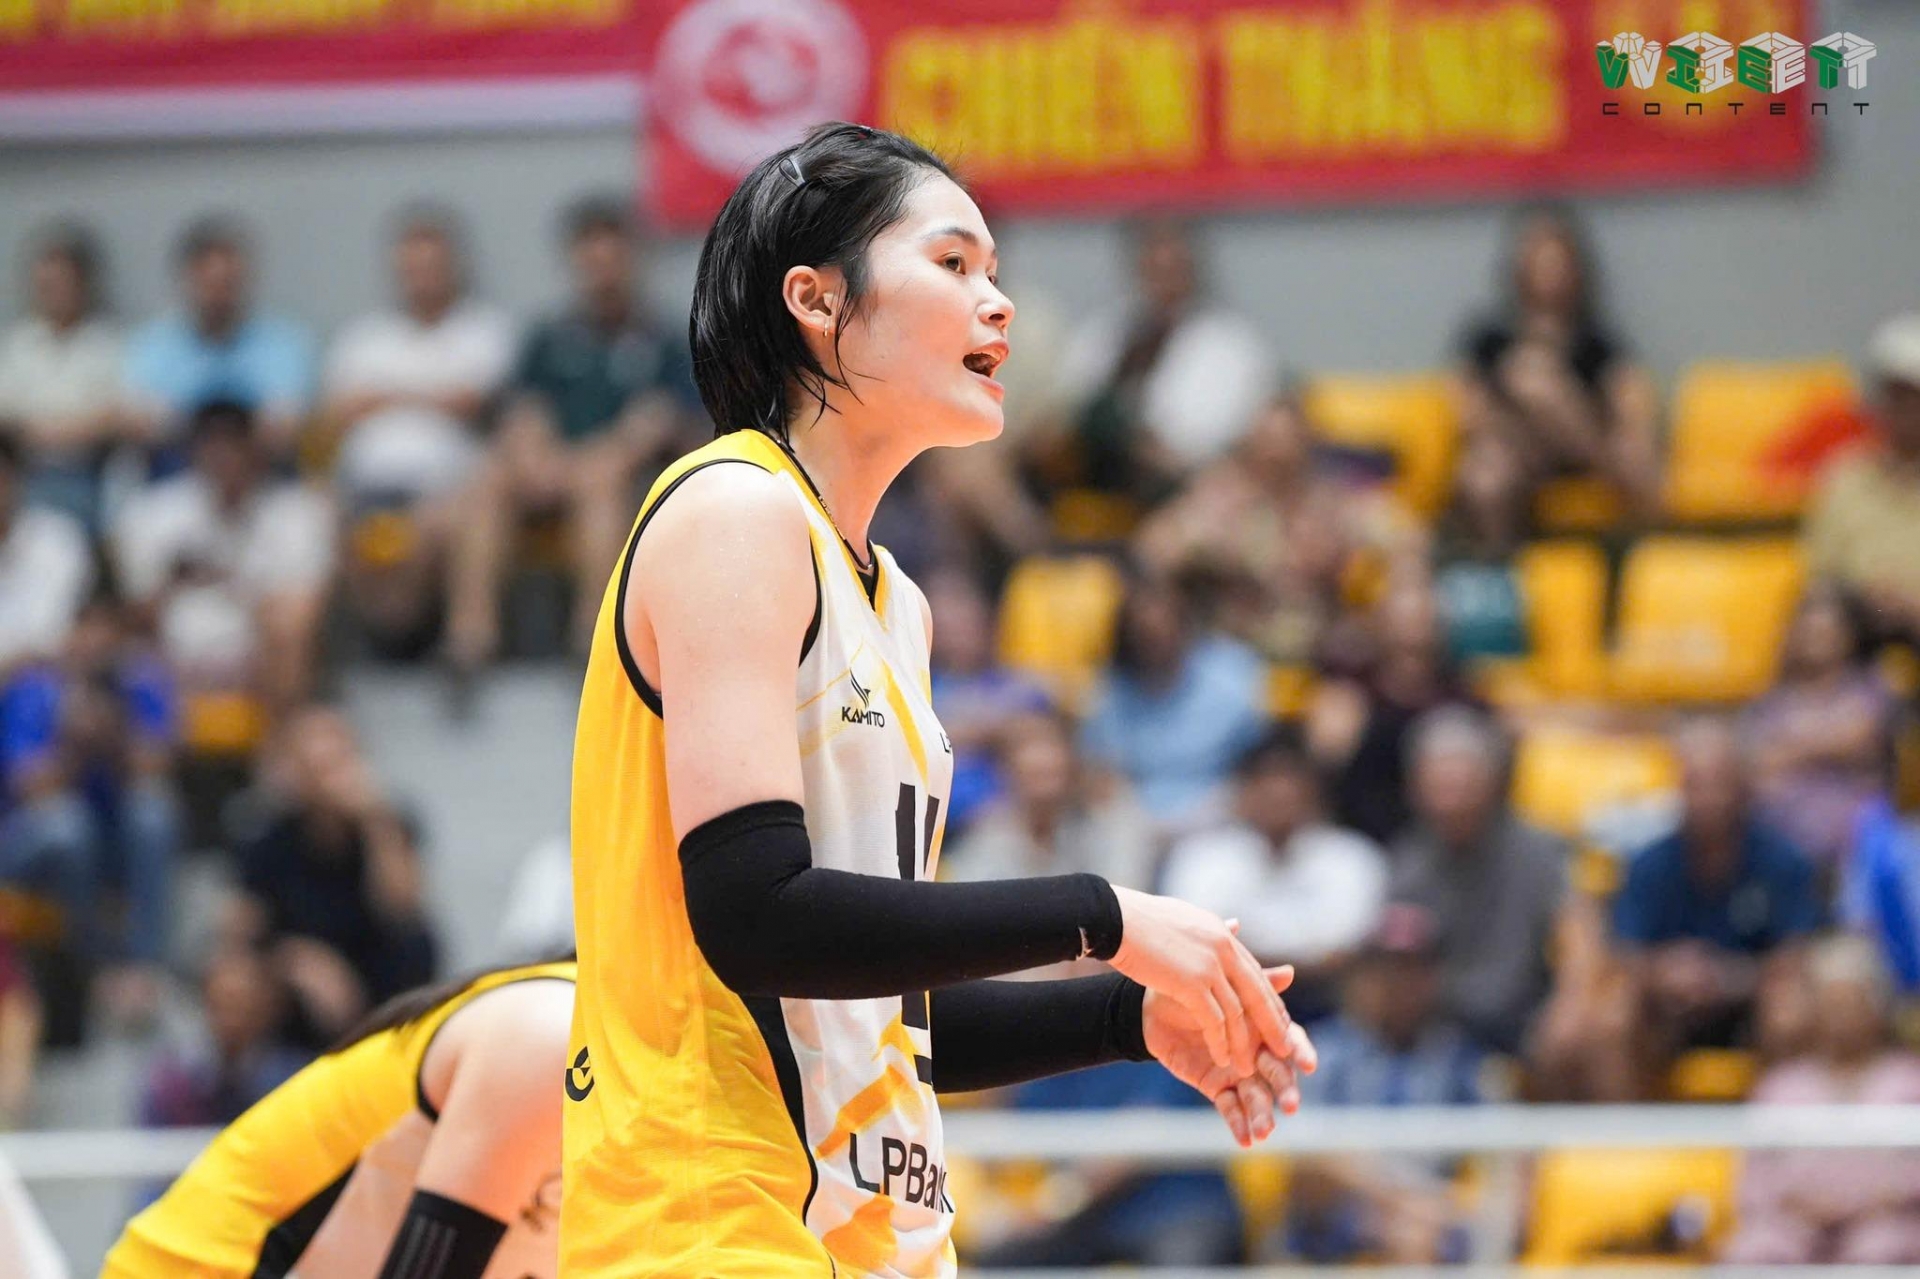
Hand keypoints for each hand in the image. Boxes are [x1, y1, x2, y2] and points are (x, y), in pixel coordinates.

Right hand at [1110, 888, 1292, 1076]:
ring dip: (1243, 1044)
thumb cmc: (1141, 920)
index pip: (1254, 974)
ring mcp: (1210, 966)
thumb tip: (1234, 925)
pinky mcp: (1192, 983)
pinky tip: (1222, 1060)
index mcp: (1222, 936)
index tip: (1278, 1022)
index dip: (1268, 1001)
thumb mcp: (1187, 921)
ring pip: (1237, 1013)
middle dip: (1272, 1025)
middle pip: (1257, 995)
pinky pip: (1214, 1021)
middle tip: (1284, 1049)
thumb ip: (1214, 930)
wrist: (1115, 919)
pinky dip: (1221, 1043)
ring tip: (1247, 1067)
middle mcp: (1223, 949)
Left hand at [1143, 964, 1317, 1146]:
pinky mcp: (1217, 1087)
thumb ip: (1255, 984)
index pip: (1291, 1040)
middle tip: (1291, 1105)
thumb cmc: (1196, 989)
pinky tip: (1245, 1139)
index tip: (1309, 1065)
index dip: (1302, 1051)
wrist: (1154, 1006)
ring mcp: (1239, 1073)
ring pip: (1257, 1096)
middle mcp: (1258, 1053)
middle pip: (1278, 1074)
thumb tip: (1290, 972)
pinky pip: (1230, 1108)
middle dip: (1286, 1090)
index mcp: (1265, 1027)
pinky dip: (1238, 1124)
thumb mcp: (1223, 984)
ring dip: (1263, 1115)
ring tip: (1264, 1131)